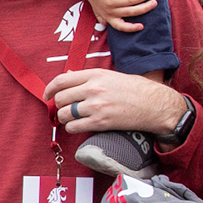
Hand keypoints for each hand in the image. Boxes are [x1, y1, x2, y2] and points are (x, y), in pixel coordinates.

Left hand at [44, 69, 181, 135]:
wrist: (155, 105)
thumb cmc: (135, 89)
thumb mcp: (110, 76)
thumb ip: (88, 77)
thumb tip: (68, 76)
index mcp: (95, 75)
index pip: (62, 80)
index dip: (50, 89)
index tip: (47, 95)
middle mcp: (93, 89)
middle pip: (61, 98)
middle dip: (58, 105)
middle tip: (62, 109)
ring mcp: (96, 106)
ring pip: (65, 114)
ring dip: (64, 118)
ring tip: (71, 118)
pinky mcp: (100, 122)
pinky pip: (74, 127)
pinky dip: (72, 128)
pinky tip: (78, 126)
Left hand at [79, 0, 155, 33]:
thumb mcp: (97, 9)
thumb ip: (101, 17)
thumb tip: (104, 26)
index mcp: (109, 17)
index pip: (120, 26)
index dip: (131, 28)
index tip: (142, 26)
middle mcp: (110, 11)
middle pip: (131, 11)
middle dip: (145, 7)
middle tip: (154, 3)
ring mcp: (111, 2)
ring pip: (131, 1)